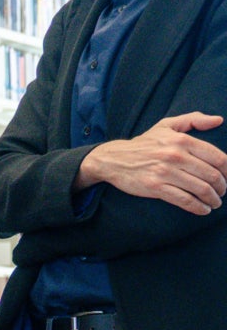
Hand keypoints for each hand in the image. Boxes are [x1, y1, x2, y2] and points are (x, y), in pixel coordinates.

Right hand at [79, 113, 226, 212]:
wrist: (113, 159)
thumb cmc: (144, 143)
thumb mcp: (166, 125)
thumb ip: (193, 119)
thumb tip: (218, 120)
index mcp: (182, 140)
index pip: (218, 157)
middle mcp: (175, 156)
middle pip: (212, 175)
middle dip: (223, 187)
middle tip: (223, 191)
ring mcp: (165, 172)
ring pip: (201, 189)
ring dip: (213, 199)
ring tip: (215, 202)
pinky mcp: (156, 188)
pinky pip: (184, 200)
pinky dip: (198, 207)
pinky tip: (203, 210)